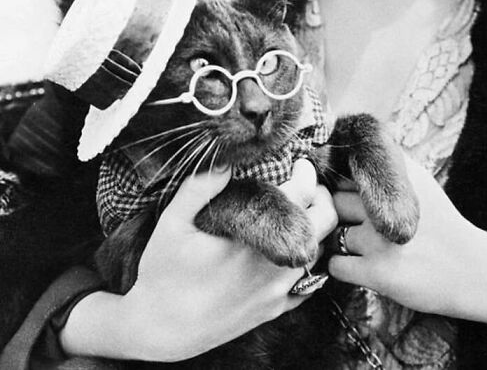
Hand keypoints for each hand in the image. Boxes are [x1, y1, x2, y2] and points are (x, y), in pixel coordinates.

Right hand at [60, 159, 337, 361]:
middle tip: (307, 184)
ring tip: (300, 211)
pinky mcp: (273, 311)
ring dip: (316, 228)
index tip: (299, 163)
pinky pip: (308, 284)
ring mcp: (276, 293)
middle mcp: (272, 267)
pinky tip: (293, 246)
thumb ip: (199, 187)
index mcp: (252, 240)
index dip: (306, 174)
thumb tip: (225, 158)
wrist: (158, 331)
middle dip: (321, 197)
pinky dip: (308, 261)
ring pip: (319, 251)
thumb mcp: (172, 223)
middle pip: (324, 222)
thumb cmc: (162, 273)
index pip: (301, 196)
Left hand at [328, 156, 486, 332]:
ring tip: (363, 247)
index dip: (342, 184)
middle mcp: (386, 202)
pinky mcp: (377, 272)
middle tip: (357, 225)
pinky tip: (361, 266)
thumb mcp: (420, 182)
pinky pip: (335, 265)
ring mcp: (379, 238)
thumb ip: (387, 168)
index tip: (349, 196)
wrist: (471, 270)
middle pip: (334, 200)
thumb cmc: (440, 225)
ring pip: (332, 232)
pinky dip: (341, 267)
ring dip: (339, 241)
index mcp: (396, 176)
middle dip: (339, 213)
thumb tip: (346, 154)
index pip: (345, 170)